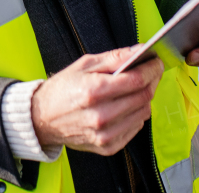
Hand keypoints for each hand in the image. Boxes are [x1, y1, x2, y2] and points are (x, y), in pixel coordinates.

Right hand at [31, 47, 164, 155]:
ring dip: (145, 98)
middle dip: (152, 80)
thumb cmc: (62, 89)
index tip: (156, 62)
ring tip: (136, 88)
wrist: (42, 118)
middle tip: (151, 71)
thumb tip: (138, 51)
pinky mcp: (108, 146)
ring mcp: (105, 134)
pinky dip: (136, 114)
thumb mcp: (84, 64)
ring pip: (144, 113)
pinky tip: (126, 105)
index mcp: (94, 91)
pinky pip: (136, 128)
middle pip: (144, 96)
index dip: (152, 69)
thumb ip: (115, 57)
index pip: (137, 80)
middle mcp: (101, 116)